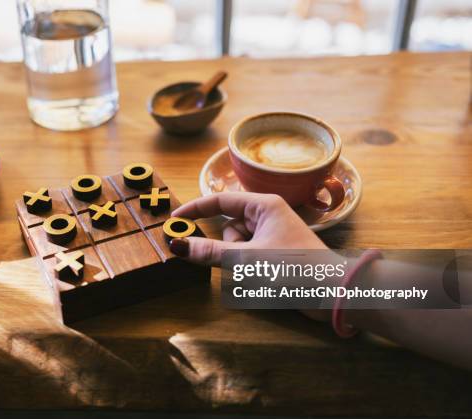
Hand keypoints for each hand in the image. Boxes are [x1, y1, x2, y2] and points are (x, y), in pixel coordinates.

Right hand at [170, 192, 326, 265]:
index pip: (220, 201)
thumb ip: (210, 252)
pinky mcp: (275, 253)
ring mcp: (272, 235)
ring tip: (258, 273)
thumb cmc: (292, 267)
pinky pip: (249, 255)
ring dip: (239, 260)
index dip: (196, 208)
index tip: (174, 218)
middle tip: (240, 261)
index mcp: (264, 205)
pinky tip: (262, 279)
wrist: (332, 292)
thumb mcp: (246, 259)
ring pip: (237, 244)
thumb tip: (178, 246)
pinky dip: (248, 267)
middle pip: (229, 226)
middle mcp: (268, 215)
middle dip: (228, 247)